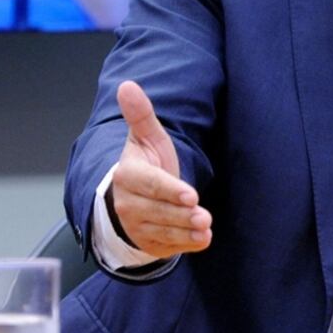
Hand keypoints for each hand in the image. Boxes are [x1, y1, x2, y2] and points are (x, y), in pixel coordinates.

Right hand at [109, 80, 212, 257]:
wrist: (131, 198)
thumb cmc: (145, 164)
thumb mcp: (145, 138)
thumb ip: (141, 114)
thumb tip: (127, 85)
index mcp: (127, 176)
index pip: (151, 185)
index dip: (171, 190)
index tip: (191, 195)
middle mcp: (128, 204)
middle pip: (159, 211)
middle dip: (181, 215)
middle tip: (203, 215)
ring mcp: (137, 226)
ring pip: (164, 231)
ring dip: (185, 232)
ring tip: (205, 227)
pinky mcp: (148, 243)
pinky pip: (168, 247)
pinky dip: (185, 245)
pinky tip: (202, 240)